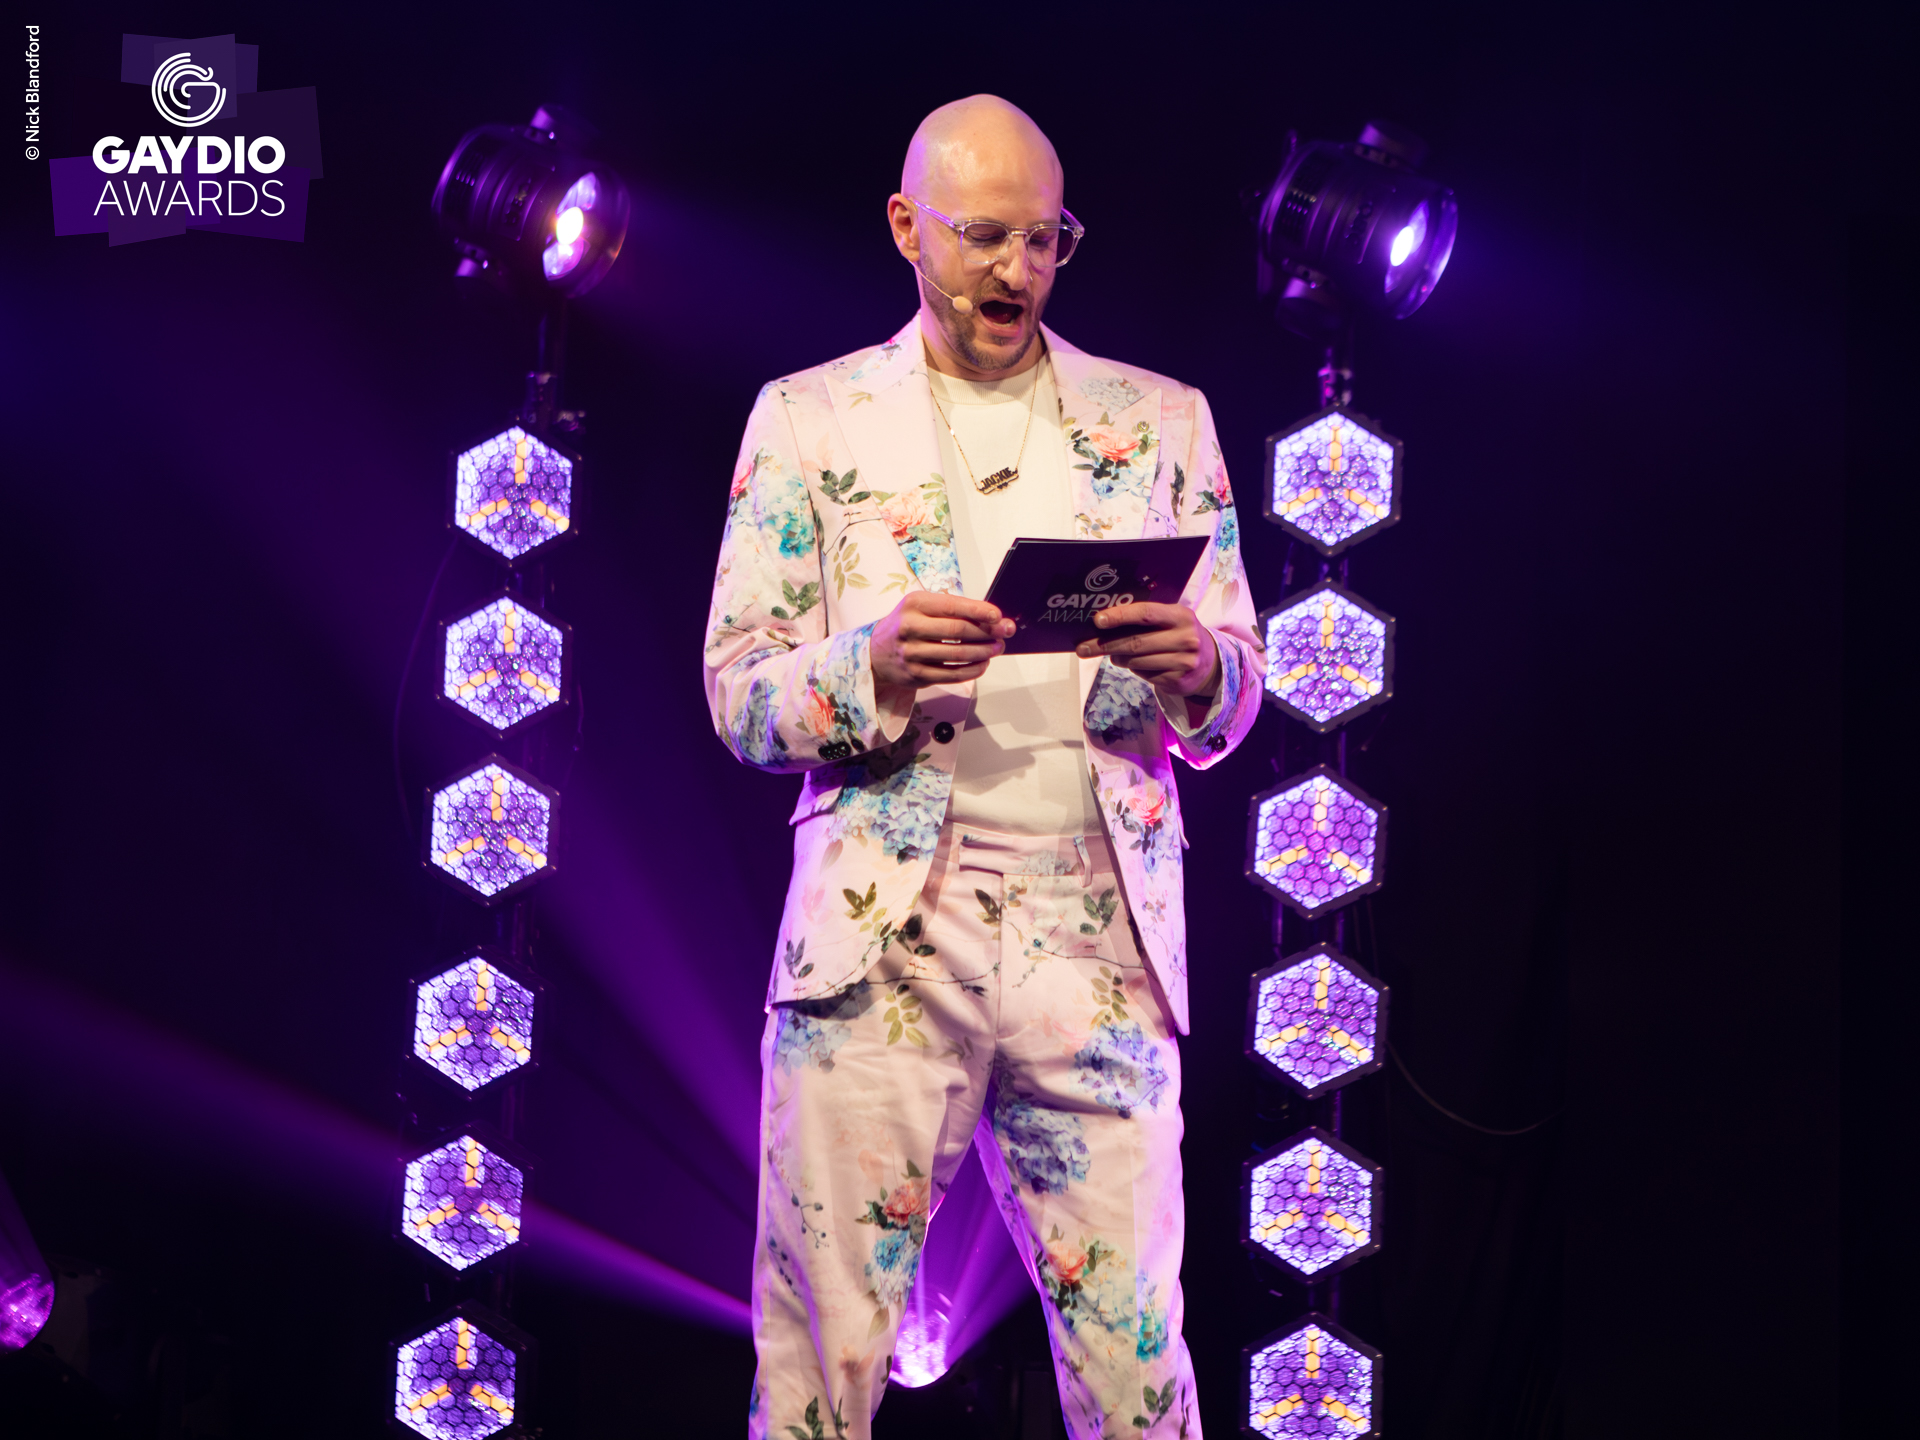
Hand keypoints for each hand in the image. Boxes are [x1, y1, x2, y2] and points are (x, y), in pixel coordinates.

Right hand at [872, 591, 1015, 703]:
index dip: (979, 611)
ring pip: (957, 655)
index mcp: (914, 604)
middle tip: (1004, 633)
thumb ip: (953, 611)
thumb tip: (992, 619)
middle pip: (957, 631)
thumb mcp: (922, 607)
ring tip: (997, 648)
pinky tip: (983, 664)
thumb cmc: (908, 625)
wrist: (876, 652)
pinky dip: (973, 670)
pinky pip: (952, 674)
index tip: (998, 616)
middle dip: (987, 633)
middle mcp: (910, 627)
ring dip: (983, 652)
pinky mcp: (917, 675)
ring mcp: (912, 653)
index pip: (953, 606)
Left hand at [1075, 602, 1218, 697]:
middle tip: (1083, 647)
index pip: (1146, 613)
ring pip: (1136, 662)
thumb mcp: (1171, 620)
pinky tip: (1134, 663)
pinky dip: (1134, 669)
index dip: (1120, 616)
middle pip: (1136, 643)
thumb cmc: (1179, 634)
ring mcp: (1183, 663)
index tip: (1098, 620)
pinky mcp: (1178, 682)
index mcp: (1181, 616)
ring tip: (1111, 654)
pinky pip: (1144, 675)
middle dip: (1105, 645)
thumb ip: (1146, 618)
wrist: (1210, 663)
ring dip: (1117, 658)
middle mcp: (1185, 639)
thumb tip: (1105, 622)